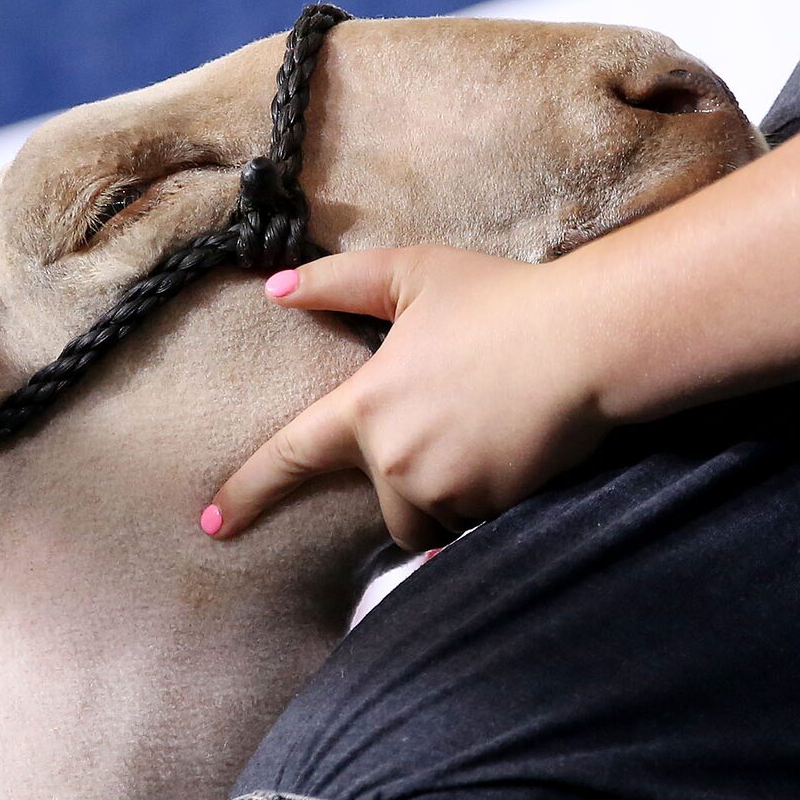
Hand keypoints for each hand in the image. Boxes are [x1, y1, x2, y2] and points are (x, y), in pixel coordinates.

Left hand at [205, 248, 608, 550]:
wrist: (587, 341)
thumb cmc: (501, 300)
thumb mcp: (414, 273)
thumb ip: (338, 282)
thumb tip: (275, 289)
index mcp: (365, 406)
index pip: (289, 458)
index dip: (247, 493)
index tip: (212, 526)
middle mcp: (396, 460)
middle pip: (385, 506)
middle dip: (412, 485)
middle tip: (460, 431)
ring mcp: (445, 491)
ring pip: (432, 521)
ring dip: (451, 499)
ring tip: (490, 441)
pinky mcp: (492, 512)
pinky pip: (477, 526)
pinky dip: (489, 502)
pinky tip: (517, 456)